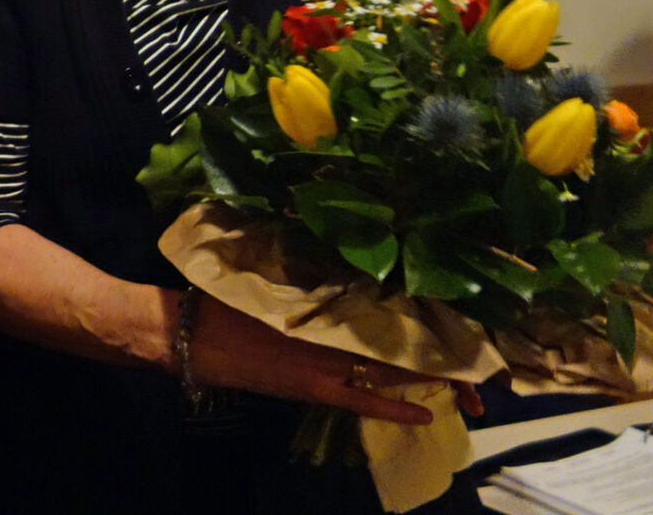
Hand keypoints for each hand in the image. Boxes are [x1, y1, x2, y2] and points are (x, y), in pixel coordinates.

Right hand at [186, 292, 482, 423]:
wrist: (195, 332)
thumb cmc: (229, 301)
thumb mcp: (280, 286)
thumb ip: (318, 284)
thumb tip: (354, 268)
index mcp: (329, 298)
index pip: (395, 309)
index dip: (436, 320)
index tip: (471, 324)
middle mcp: (335, 327)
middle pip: (405, 343)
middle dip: (448, 359)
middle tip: (486, 372)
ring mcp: (326, 359)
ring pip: (392, 370)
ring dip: (432, 382)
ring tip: (471, 395)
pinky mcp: (313, 386)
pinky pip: (362, 400)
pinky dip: (393, 407)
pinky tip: (425, 415)